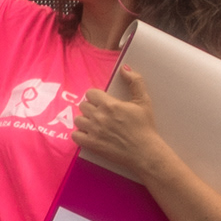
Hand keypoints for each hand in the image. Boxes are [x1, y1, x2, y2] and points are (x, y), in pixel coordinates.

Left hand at [73, 64, 166, 182]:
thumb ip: (135, 82)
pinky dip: (80, 135)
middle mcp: (99, 117)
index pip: (91, 93)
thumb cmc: (145, 127)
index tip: (102, 102)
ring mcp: (94, 131)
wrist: (145, 152)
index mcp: (110, 105)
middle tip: (100, 114)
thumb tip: (124, 68)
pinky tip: (89, 135)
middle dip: (90, 108)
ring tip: (95, 125)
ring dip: (85, 121)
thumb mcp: (144, 101)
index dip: (96, 97)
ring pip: (78, 120)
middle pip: (83, 106)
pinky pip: (75, 136)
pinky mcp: (92, 145)